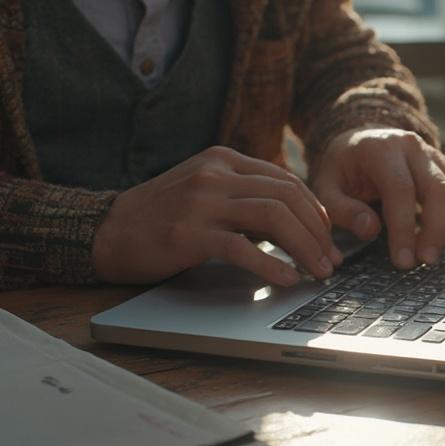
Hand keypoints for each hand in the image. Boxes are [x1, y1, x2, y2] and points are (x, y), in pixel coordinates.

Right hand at [92, 146, 342, 285]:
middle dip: (318, 232)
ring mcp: (201, 202)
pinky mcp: (188, 233)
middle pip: (287, 197)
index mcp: (223, 159)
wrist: (105, 230)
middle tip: (332, 260)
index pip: (286, 181)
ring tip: (318, 272)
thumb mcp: (207, 192)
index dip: (315, 212)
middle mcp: (215, 174)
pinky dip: (273, 266)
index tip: (329, 238)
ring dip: (305, 248)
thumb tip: (297, 222)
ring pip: (273, 217)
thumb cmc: (162, 217)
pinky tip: (287, 280)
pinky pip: (243, 248)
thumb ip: (245, 196)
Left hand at [312, 127, 444, 268]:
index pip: (400, 189)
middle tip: (427, 262)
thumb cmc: (343, 167)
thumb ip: (342, 208)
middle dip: (436, 229)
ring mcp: (438, 159)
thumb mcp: (326, 184)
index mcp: (383, 149)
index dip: (403, 228)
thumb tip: (370, 230)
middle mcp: (415, 149)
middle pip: (439, 189)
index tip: (403, 261)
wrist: (362, 136)